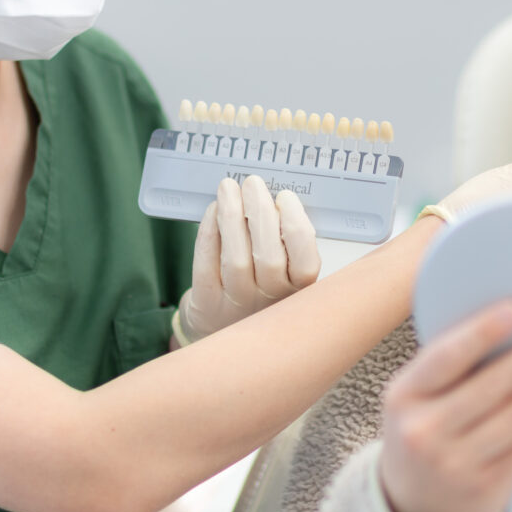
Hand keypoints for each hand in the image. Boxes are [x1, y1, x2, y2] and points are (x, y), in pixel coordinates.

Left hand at [176, 176, 321, 342]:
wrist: (221, 328)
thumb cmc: (257, 290)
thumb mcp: (282, 274)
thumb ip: (284, 243)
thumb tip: (271, 196)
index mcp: (297, 292)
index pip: (306, 265)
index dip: (296, 228)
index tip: (285, 197)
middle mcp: (270, 303)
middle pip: (269, 259)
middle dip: (261, 214)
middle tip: (253, 183)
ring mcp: (237, 307)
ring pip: (236, 260)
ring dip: (232, 218)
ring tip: (229, 188)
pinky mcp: (207, 305)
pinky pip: (206, 266)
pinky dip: (209, 234)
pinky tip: (212, 211)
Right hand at [379, 300, 511, 511]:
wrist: (414, 505)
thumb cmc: (425, 432)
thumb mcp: (418, 398)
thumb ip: (451, 367)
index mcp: (405, 395)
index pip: (446, 357)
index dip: (482, 332)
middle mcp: (424, 430)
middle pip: (489, 388)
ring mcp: (454, 462)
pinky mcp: (485, 486)